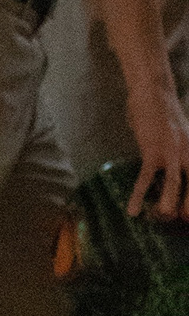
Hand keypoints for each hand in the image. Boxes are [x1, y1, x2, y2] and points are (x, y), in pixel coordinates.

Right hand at [124, 83, 188, 220]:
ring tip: (165, 217)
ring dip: (169, 204)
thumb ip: (181, 156)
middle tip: (182, 222)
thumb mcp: (182, 136)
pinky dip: (138, 196)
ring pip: (175, 185)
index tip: (188, 218)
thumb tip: (173, 179)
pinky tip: (132, 210)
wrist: (154, 93)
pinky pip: (146, 179)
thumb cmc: (166, 115)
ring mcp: (172, 152)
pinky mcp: (152, 152)